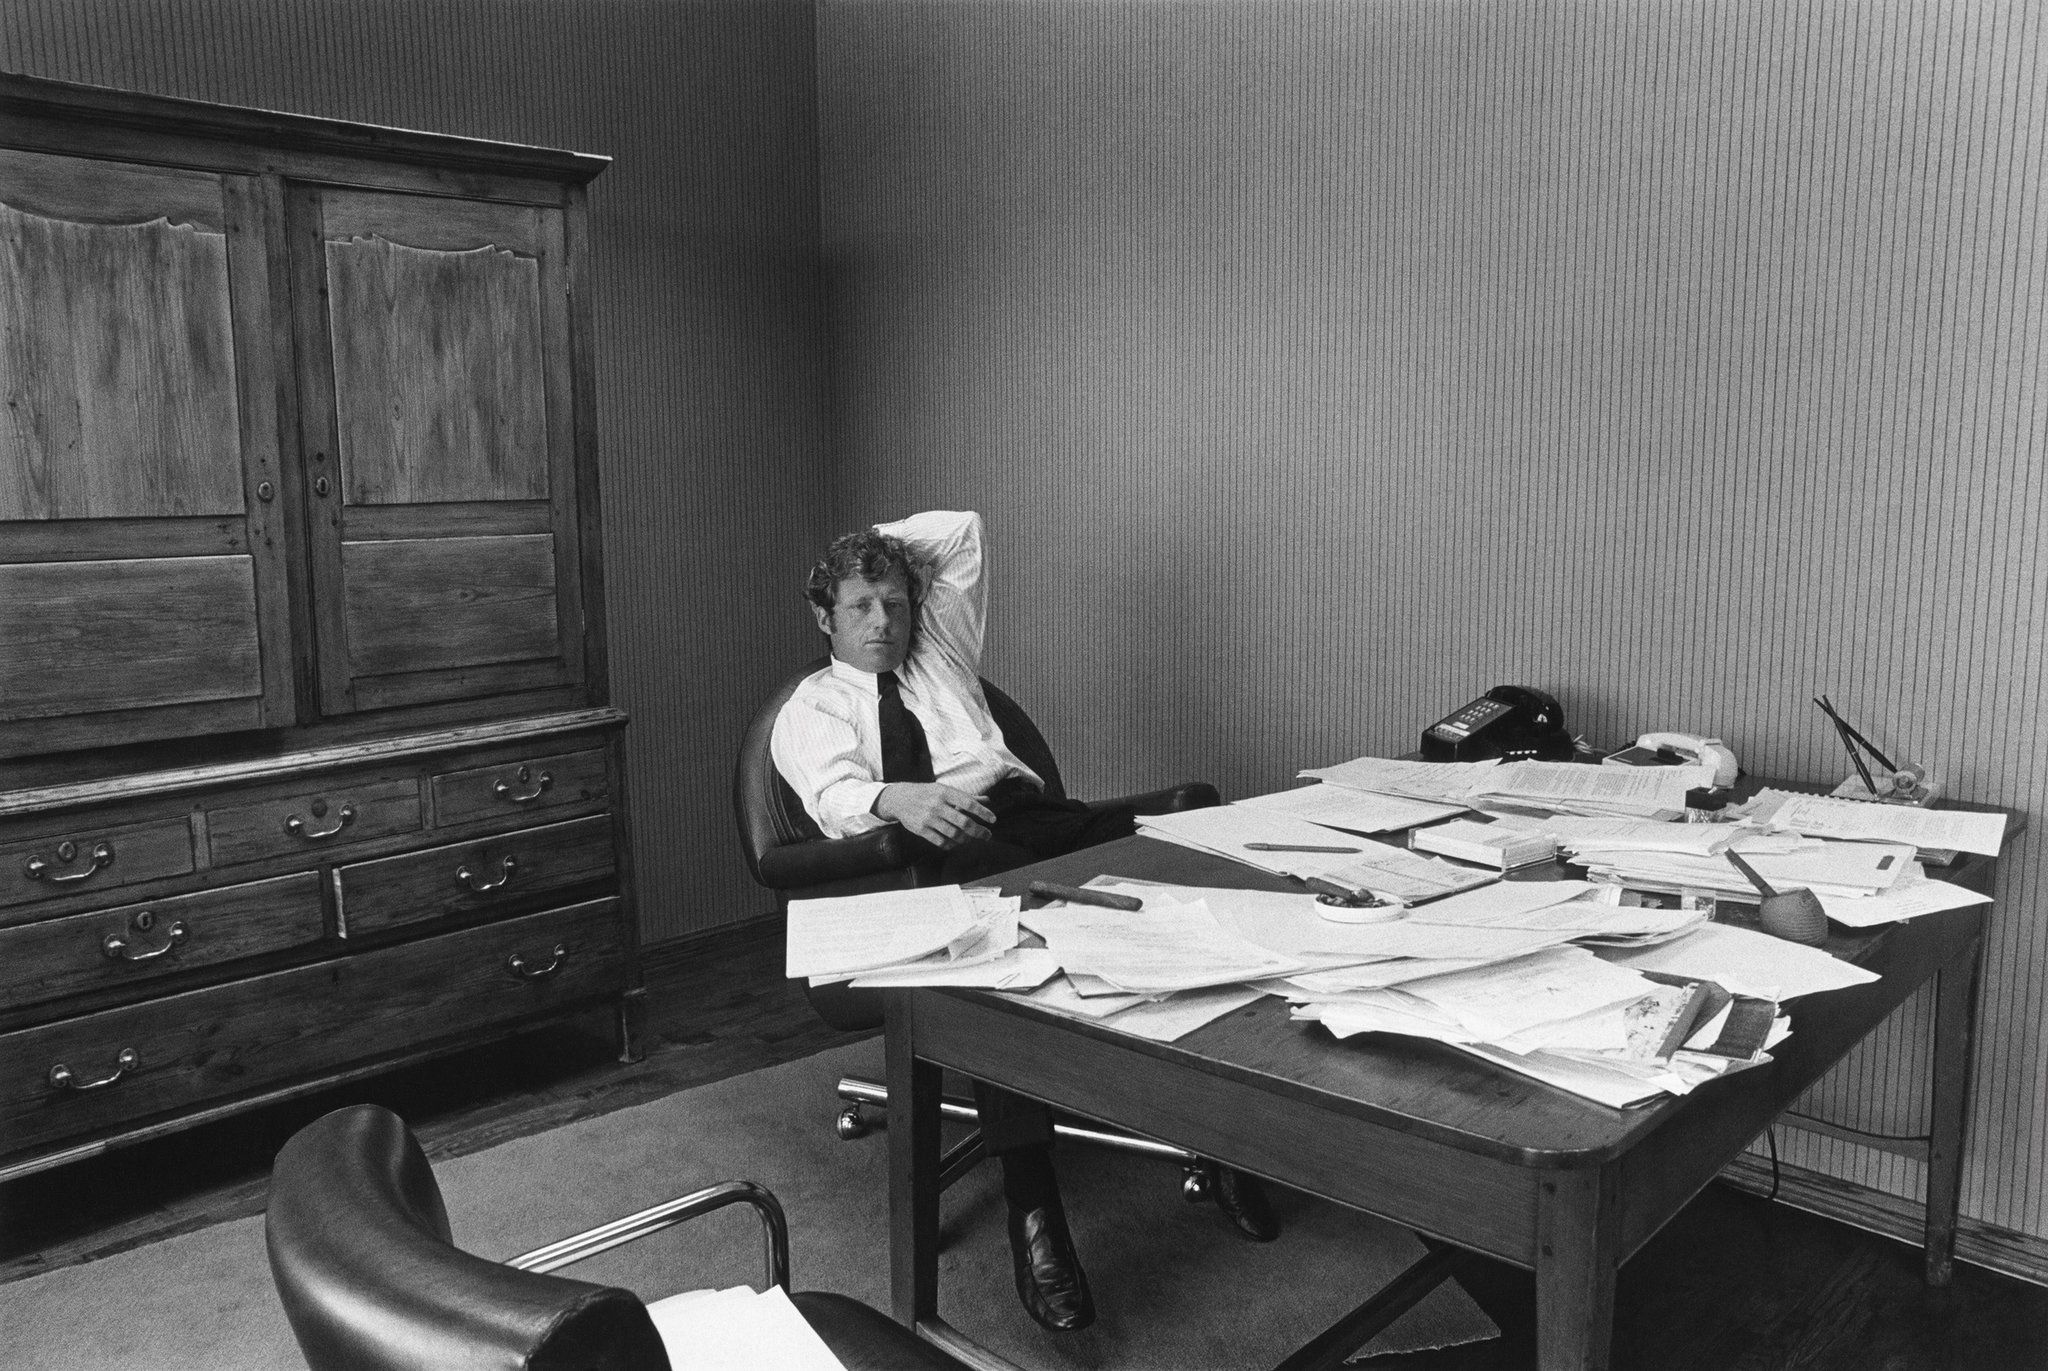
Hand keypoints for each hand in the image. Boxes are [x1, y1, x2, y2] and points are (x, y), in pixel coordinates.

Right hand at [873, 783, 995, 849]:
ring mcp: (929, 818)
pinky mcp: (921, 830)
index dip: (983, 812)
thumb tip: (987, 800)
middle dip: (979, 831)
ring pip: (954, 834)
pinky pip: (941, 842)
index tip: (993, 820)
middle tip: (987, 835)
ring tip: (970, 839)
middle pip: (964, 822)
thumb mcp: (945, 790)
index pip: (969, 803)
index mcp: (945, 793)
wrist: (899, 799)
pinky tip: (956, 843)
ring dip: (966, 839)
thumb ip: (966, 797)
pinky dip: (952, 844)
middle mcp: (938, 805)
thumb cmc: (927, 793)